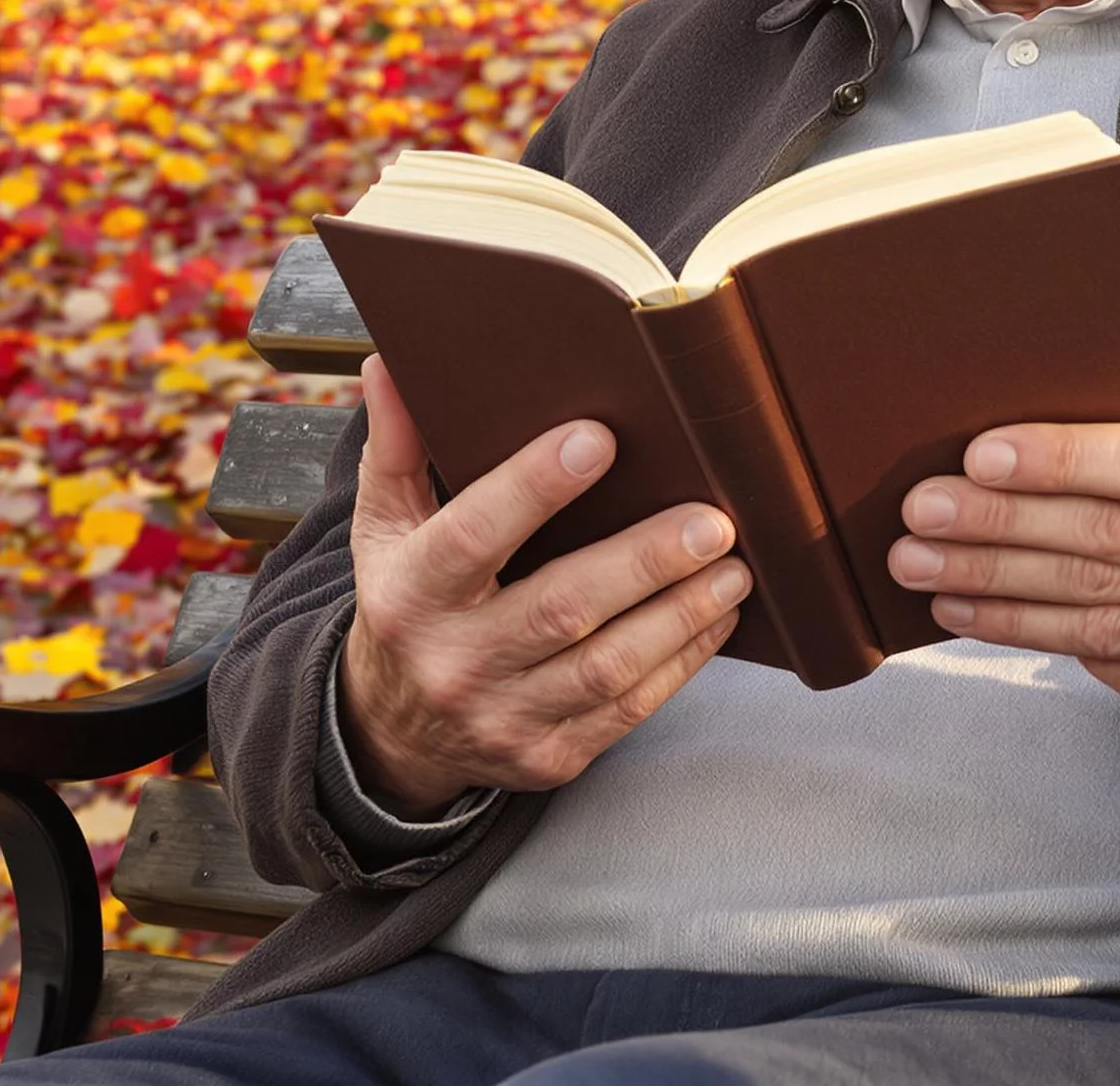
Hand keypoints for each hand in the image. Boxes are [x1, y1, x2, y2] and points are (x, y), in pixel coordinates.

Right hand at [337, 354, 752, 814]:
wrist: (394, 735)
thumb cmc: (407, 603)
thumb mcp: (385, 528)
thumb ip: (397, 447)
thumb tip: (390, 361)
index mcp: (412, 594)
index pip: (473, 535)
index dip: (534, 487)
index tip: (599, 438)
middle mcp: (455, 663)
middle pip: (561, 609)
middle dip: (644, 562)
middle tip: (712, 519)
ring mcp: (505, 718)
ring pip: (607, 668)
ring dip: (680, 614)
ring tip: (733, 564)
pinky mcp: (550, 757)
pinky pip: (628, 709)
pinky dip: (682, 661)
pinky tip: (718, 614)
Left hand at [887, 400, 1119, 780]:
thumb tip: (1071, 392)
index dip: (1064, 460)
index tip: (982, 452)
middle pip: (1108, 542)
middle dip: (998, 525)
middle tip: (921, 510)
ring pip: (1093, 614)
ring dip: (993, 588)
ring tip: (921, 564)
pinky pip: (1111, 670)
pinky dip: (1036, 637)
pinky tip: (978, 611)